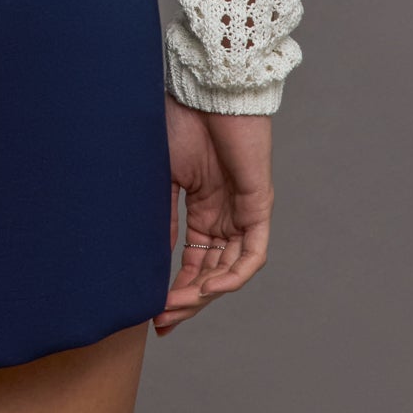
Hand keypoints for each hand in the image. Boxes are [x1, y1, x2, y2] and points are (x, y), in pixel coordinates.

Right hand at [152, 95, 273, 337]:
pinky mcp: (259, 205)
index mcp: (201, 208)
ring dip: (205, 293)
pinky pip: (251, 254)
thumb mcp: (162, 177)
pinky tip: (207, 288)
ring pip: (230, 269)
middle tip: (163, 321)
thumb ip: (164, 218)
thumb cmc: (180, 122)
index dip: (176, 289)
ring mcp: (242, 211)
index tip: (153, 314)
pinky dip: (232, 275)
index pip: (193, 262)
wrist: (203, 91)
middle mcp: (224, 215)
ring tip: (177, 307)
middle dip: (188, 301)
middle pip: (211, 273)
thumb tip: (155, 259)